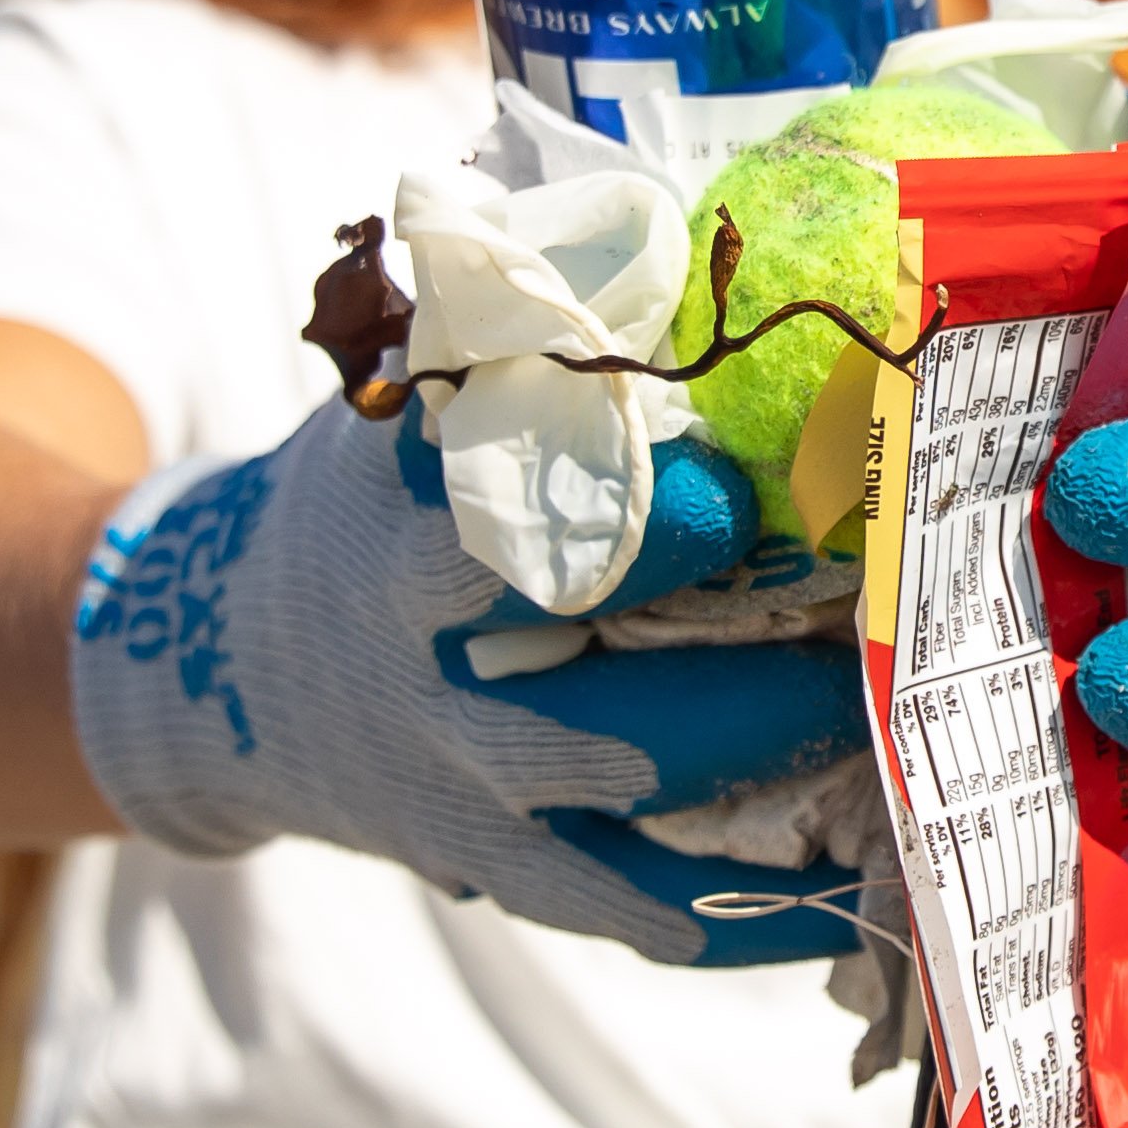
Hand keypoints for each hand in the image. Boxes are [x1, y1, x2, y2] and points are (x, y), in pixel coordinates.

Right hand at [70, 397, 865, 959]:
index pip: (517, 505)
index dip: (636, 499)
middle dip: (743, 624)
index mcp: (404, 524)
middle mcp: (431, 657)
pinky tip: (864, 889)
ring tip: (905, 715)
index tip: (748, 474)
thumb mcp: (399, 412)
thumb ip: (509, 337)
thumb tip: (671, 213)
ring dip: (778, 750)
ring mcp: (466, 776)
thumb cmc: (366, 504)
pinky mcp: (500, 868)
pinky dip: (752, 914)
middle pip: (596, 653)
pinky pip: (637, 906)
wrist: (221, 668)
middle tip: (876, 597)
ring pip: (636, 775)